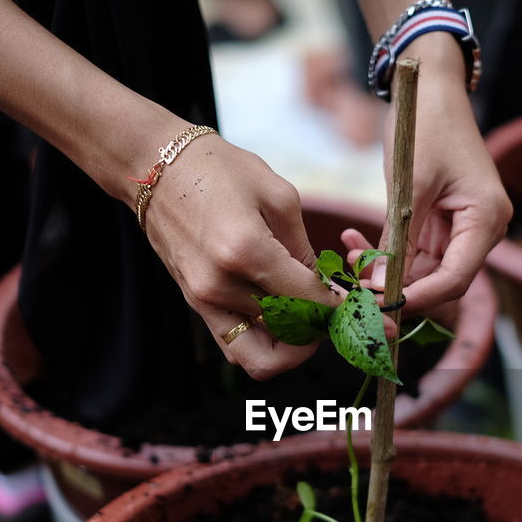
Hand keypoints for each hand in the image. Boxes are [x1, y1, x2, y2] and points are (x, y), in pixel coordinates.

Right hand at [141, 131, 339, 379]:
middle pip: (291, 334)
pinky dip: (266, 345)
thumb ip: (307, 251)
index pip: (309, 304)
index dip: (343, 313)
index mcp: (246, 250)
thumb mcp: (279, 196)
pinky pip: (237, 349)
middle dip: (323, 328)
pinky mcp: (196, 306)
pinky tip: (283, 320)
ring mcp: (204, 300)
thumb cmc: (220, 169)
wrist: (155, 167)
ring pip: (265, 354)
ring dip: (295, 345)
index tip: (366, 315)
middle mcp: (222, 285)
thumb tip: (331, 293)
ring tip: (310, 318)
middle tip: (339, 314)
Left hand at [345, 36, 511, 323]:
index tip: (377, 304)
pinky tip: (357, 244)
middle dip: (399, 288)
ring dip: (388, 272)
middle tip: (355, 289)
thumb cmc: (425, 124)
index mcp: (486, 219)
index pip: (455, 279)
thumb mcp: (409, 184)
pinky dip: (390, 254)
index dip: (417, 298)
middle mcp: (483, 229)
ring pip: (427, 271)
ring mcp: (466, 227)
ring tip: (349, 258)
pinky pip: (419, 252)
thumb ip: (399, 239)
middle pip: (443, 281)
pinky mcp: (446, 222)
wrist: (431, 87)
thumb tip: (381, 285)